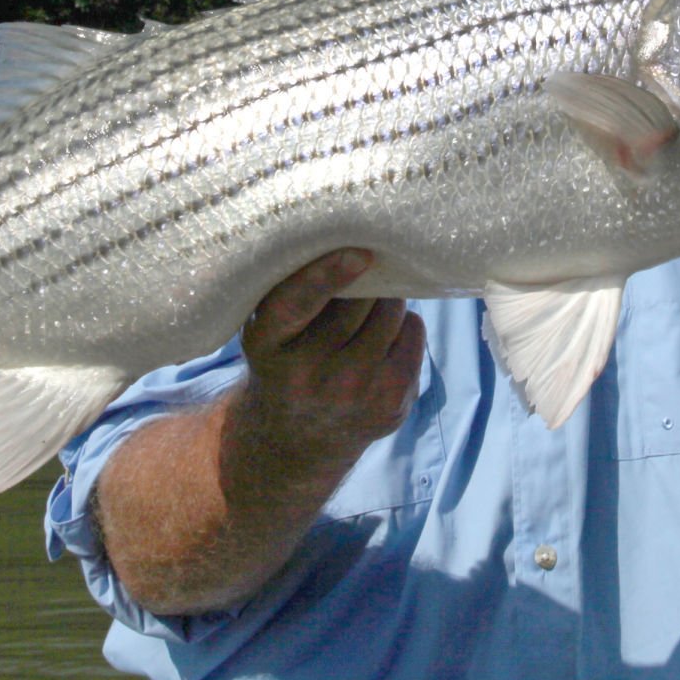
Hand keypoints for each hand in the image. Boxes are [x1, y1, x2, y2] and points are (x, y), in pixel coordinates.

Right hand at [238, 249, 425, 463]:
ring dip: (386, 300)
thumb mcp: (268, 329)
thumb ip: (295, 290)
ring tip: (370, 308)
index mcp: (266, 345)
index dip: (328, 273)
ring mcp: (352, 393)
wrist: (296, 438)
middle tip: (363, 271)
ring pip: (390, 313)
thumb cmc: (285, 359)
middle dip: (366, 278)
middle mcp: (307, 375)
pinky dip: (404, 324)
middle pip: (358, 302)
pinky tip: (384, 336)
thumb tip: (352, 240)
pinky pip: (413, 333)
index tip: (358, 252)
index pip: (297, 303)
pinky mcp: (390, 404)